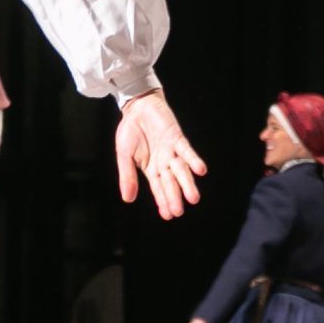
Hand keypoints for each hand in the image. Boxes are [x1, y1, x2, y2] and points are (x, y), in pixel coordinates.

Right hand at [116, 91, 206, 219]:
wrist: (137, 107)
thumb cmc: (129, 131)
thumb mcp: (123, 155)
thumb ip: (127, 176)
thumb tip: (128, 200)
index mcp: (151, 169)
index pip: (159, 189)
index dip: (163, 201)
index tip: (169, 216)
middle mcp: (164, 163)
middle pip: (171, 183)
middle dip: (175, 197)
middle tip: (179, 212)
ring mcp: (172, 151)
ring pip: (181, 170)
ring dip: (187, 183)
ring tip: (193, 198)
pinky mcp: (177, 138)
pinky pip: (187, 151)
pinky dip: (193, 160)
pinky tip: (200, 170)